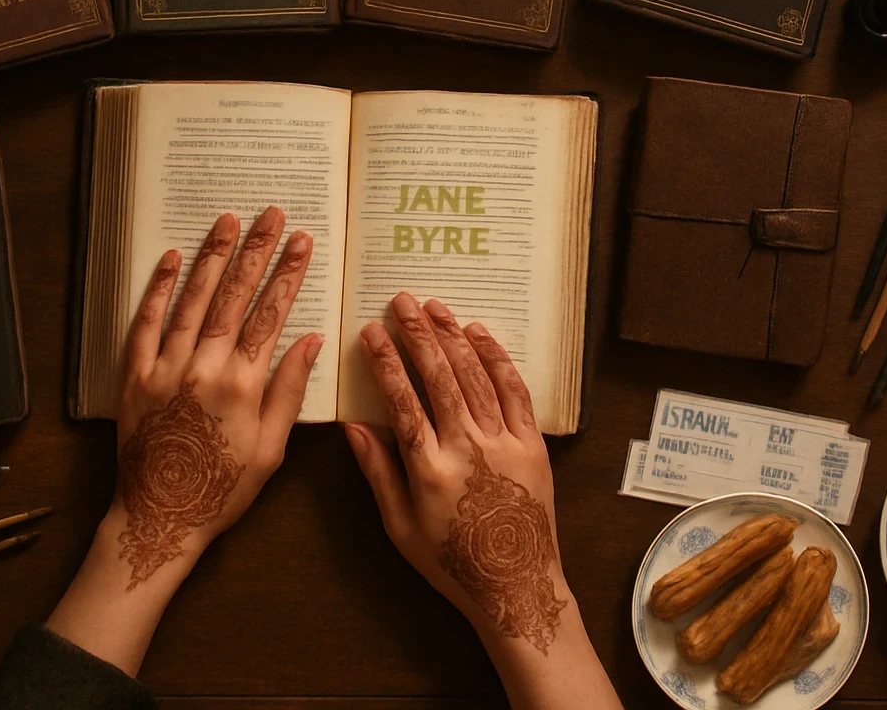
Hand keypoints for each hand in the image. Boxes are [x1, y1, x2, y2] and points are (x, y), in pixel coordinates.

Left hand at [47, 208, 321, 675]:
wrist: (160, 517)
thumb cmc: (222, 489)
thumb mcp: (271, 448)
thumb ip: (288, 390)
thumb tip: (309, 340)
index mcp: (242, 383)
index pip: (270, 313)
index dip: (287, 273)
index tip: (300, 241)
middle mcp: (203, 366)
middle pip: (234, 296)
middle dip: (255, 251)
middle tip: (270, 214)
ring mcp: (164, 368)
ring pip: (192, 300)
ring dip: (213, 257)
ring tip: (228, 221)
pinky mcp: (134, 377)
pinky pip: (145, 324)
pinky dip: (159, 290)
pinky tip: (173, 260)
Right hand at [345, 295, 621, 709]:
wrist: (516, 584)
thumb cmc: (451, 563)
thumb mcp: (400, 528)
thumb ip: (378, 472)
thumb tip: (354, 425)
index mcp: (429, 470)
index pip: (402, 400)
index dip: (385, 362)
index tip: (372, 331)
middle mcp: (467, 448)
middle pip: (439, 377)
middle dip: (418, 334)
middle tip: (402, 302)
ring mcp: (504, 443)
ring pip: (475, 376)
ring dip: (452, 337)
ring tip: (434, 307)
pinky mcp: (533, 445)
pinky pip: (514, 391)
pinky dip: (496, 358)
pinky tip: (478, 335)